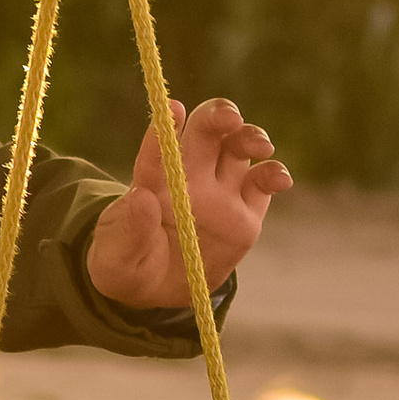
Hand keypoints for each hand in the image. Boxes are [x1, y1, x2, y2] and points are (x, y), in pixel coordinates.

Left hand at [86, 97, 291, 304]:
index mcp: (153, 180)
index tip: (174, 109)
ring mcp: (220, 191)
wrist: (156, 290)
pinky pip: (263, 184)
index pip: (159, 148)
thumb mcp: (118, 258)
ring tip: (260, 146)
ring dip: (251, 137)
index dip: (166, 126)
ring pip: (238, 147)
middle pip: (207, 129)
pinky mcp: (245, 213)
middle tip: (230, 119)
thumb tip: (141, 198)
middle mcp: (189, 176)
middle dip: (219, 116)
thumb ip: (129, 230)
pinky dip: (275, 175)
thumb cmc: (128, 265)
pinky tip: (280, 180)